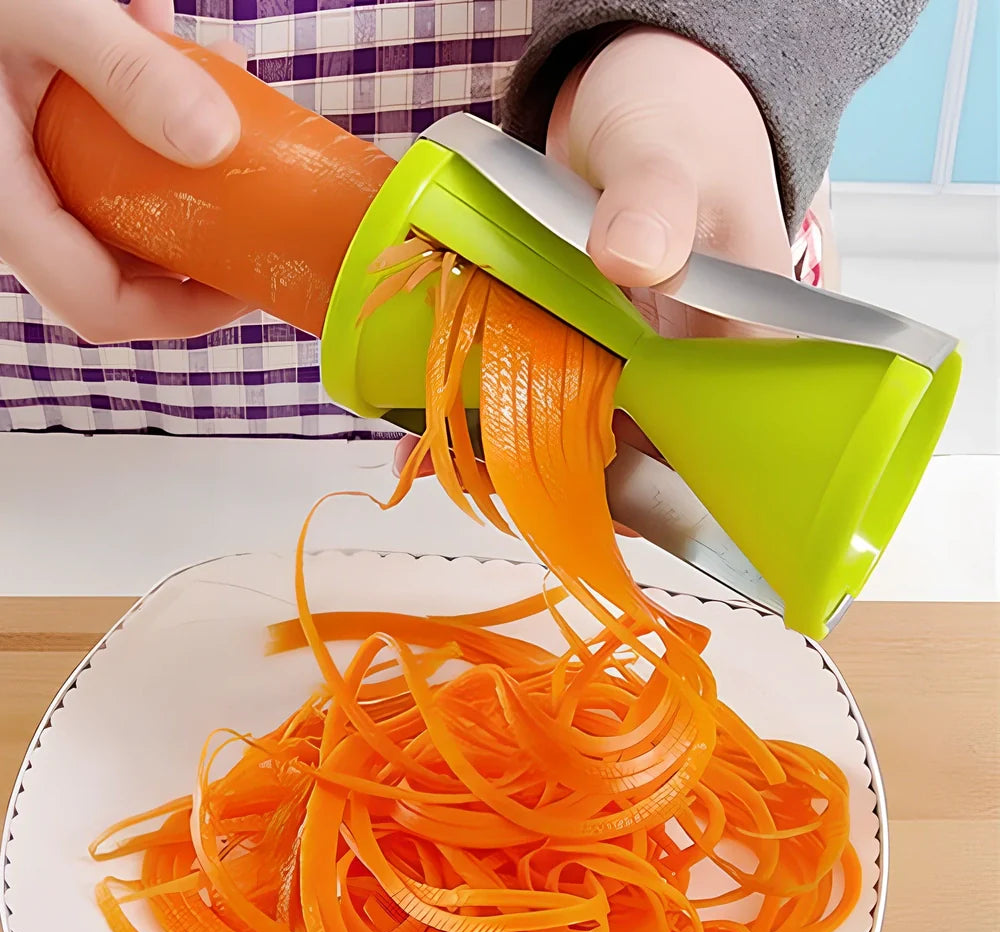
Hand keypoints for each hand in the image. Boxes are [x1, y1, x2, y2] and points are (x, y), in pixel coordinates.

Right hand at [0, 0, 248, 341]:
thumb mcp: (38, 8)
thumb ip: (126, 71)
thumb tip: (218, 141)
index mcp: (2, 203)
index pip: (102, 305)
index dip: (187, 311)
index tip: (249, 279)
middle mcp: (8, 202)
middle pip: (121, 260)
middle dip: (197, 220)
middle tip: (254, 181)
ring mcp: (16, 168)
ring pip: (115, 197)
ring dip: (177, 151)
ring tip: (220, 75)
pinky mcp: (22, 128)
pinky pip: (93, 142)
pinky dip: (138, 103)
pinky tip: (160, 32)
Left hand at [394, 27, 792, 492]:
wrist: (634, 95)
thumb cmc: (678, 117)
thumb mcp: (669, 150)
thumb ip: (657, 199)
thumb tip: (633, 258)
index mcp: (745, 346)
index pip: (721, 458)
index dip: (662, 499)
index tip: (586, 505)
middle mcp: (691, 371)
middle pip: (645, 465)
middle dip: (568, 483)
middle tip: (489, 473)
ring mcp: (632, 362)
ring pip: (586, 440)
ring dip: (519, 454)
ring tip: (445, 449)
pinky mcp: (580, 348)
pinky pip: (541, 398)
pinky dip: (494, 414)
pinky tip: (436, 423)